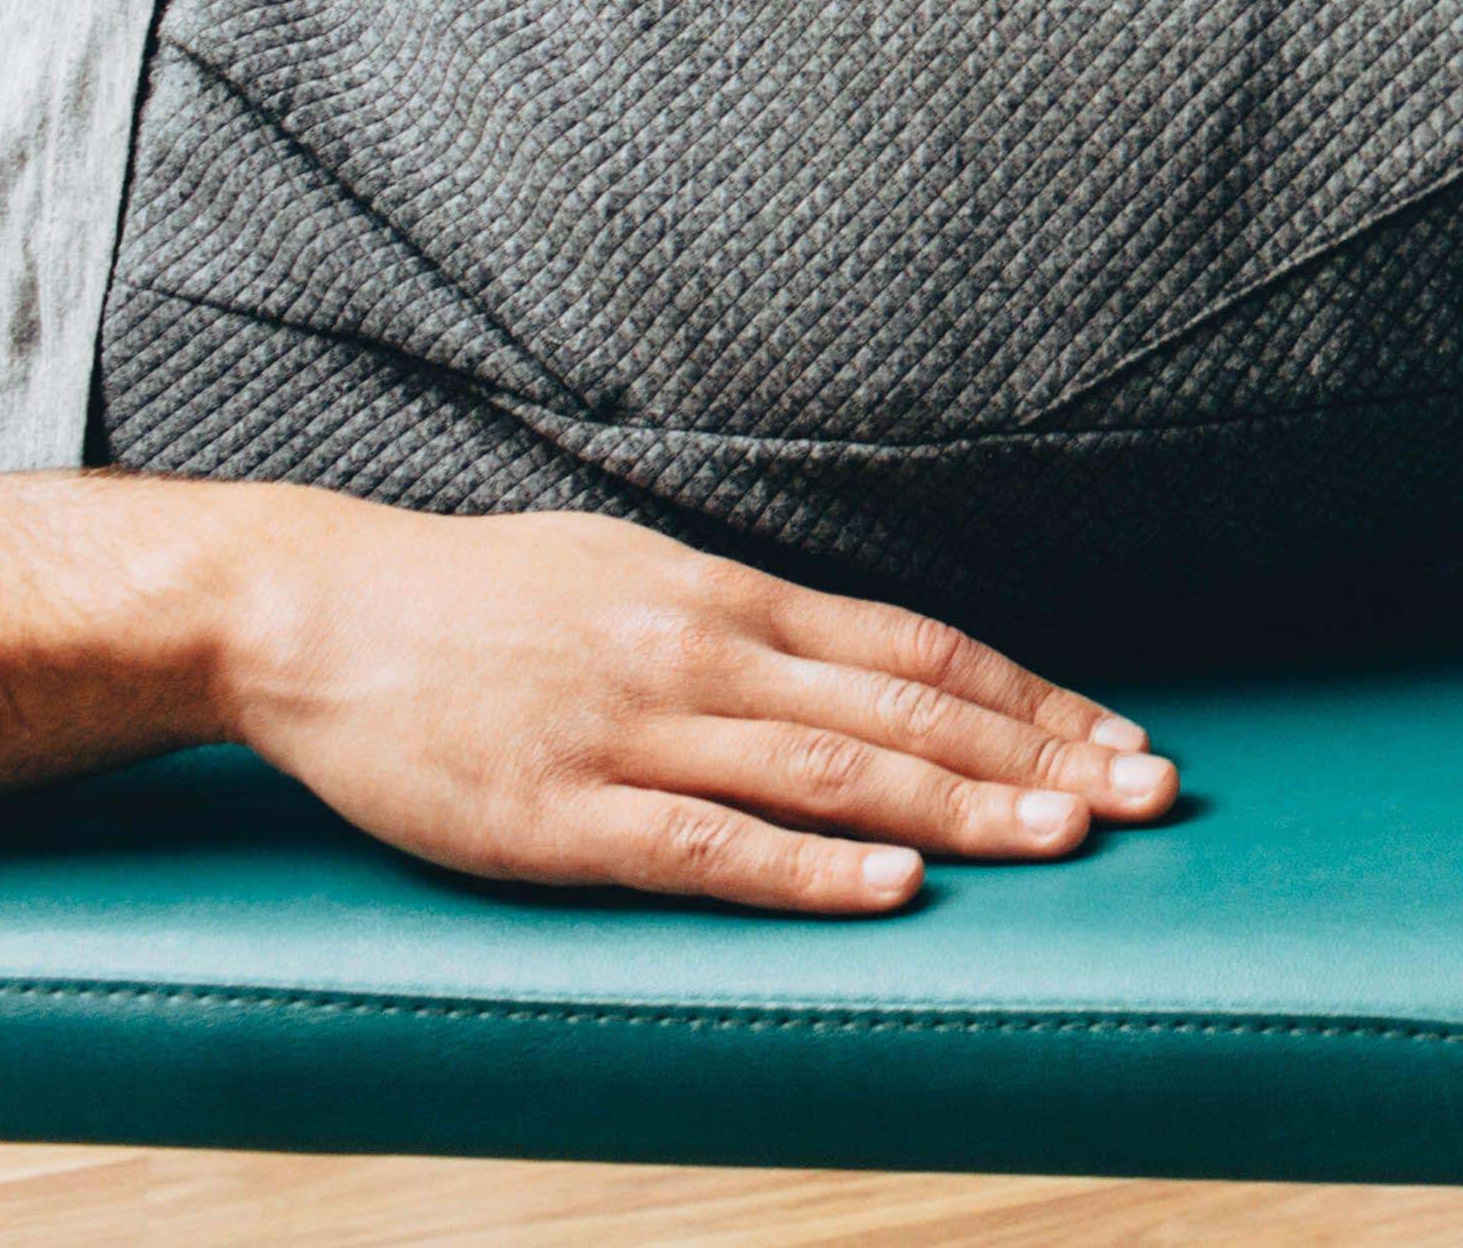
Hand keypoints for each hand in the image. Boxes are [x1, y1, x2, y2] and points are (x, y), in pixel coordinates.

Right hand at [211, 493, 1172, 913]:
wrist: (314, 614)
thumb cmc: (483, 600)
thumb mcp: (636, 574)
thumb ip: (748, 620)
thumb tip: (860, 658)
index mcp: (729, 598)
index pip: (921, 650)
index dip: (1032, 698)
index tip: (1122, 738)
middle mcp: (706, 654)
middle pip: (906, 708)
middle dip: (1040, 755)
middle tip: (1148, 795)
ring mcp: (635, 733)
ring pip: (832, 773)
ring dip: (961, 809)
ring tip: (1065, 839)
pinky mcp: (561, 816)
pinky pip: (706, 846)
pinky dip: (808, 868)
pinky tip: (891, 888)